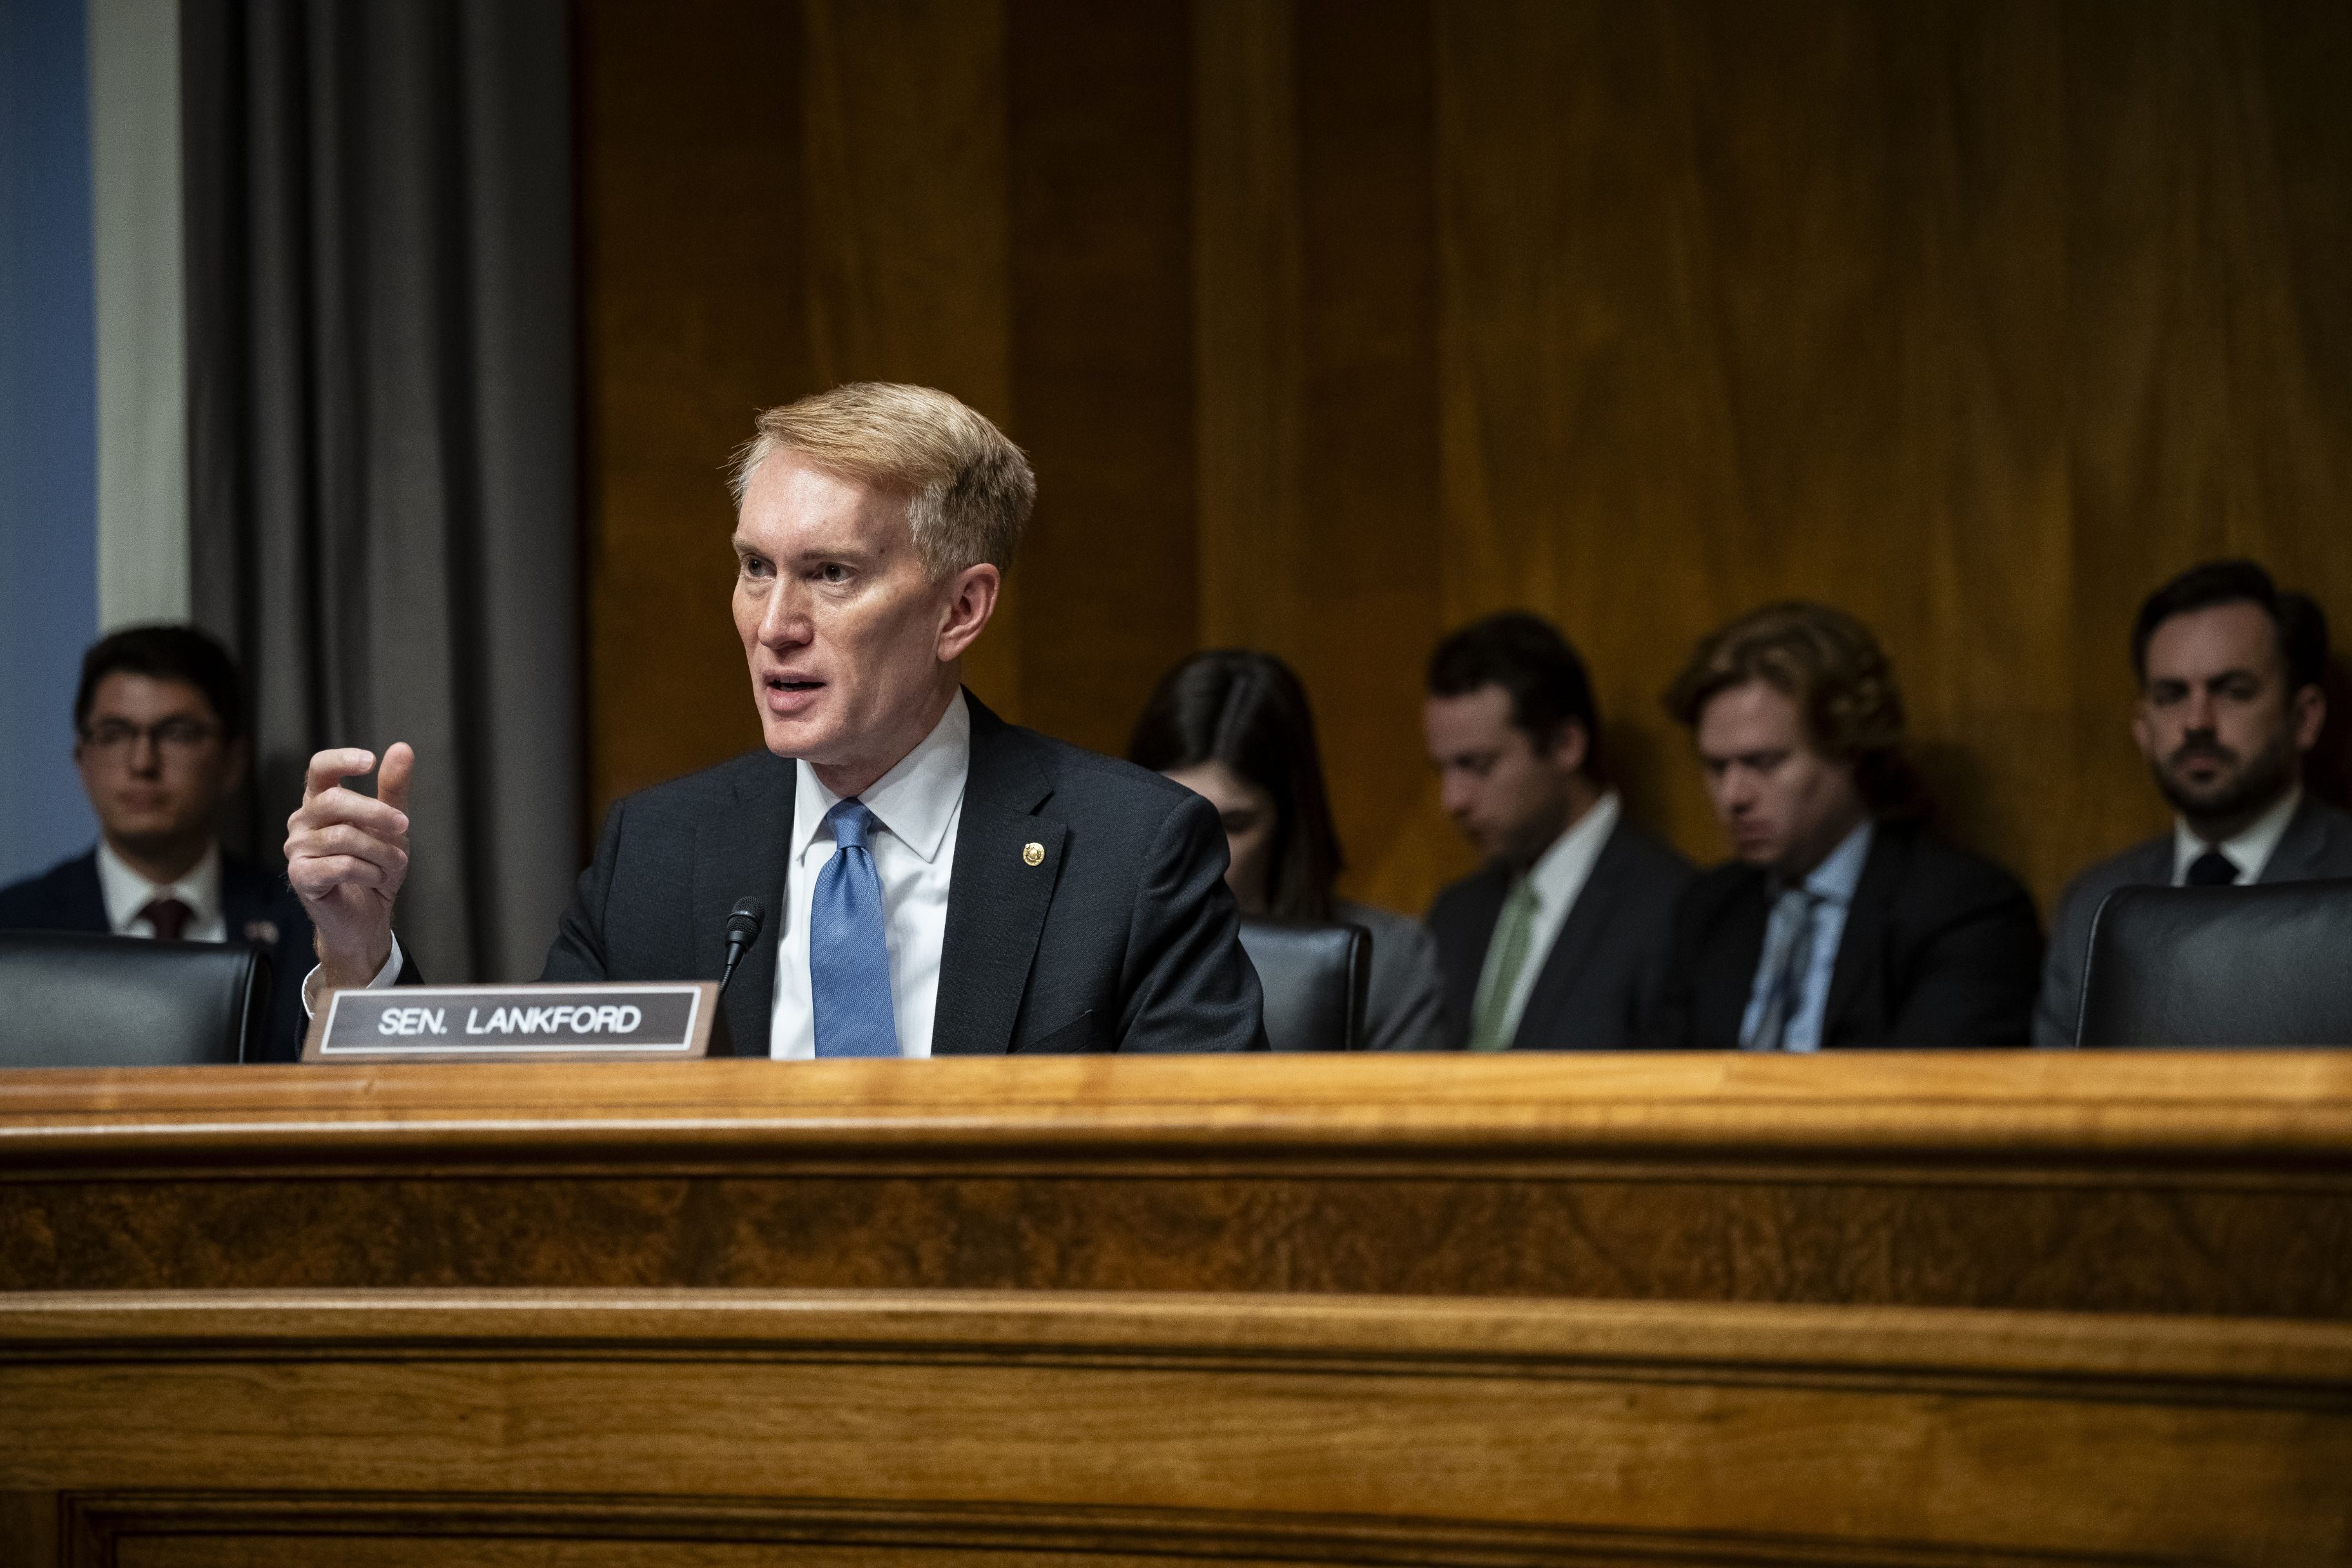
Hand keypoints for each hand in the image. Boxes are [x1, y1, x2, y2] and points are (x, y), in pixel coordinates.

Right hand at [285, 743, 413, 990]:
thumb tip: (401, 748)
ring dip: (380, 851)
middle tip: (404, 826)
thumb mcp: (392, 825)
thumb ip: (394, 788)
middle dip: (376, 812)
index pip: (319, 769)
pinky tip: (376, 879)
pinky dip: (370, 872)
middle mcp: (303, 821)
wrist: (367, 917)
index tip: (370, 761)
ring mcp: (297, 849)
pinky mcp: (301, 876)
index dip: (341, 760)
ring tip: (395, 864)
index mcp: (321, 802)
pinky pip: (341, 865)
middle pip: (334, 800)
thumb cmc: (375, 866)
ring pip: (343, 837)